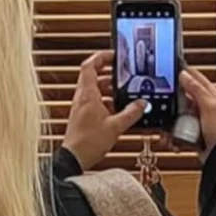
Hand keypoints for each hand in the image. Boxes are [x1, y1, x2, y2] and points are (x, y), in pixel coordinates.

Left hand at [62, 51, 146, 170]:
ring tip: (121, 93)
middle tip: (122, 75)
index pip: (90, 65)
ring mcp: (80, 107)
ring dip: (107, 89)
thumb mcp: (115, 127)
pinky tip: (115, 110)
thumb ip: (131, 113)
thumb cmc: (87, 143)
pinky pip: (93, 102)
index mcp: (87, 94)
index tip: (114, 56)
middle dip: (108, 74)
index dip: (102, 56)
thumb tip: (141, 104)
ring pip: (93, 89)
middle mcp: (81, 98)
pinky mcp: (81, 117)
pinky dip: (104, 101)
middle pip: (93, 76)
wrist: (73, 159)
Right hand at [163, 68, 215, 162]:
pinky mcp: (194, 135)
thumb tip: (184, 75)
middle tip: (163, 109)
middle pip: (182, 100)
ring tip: (167, 133)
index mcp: (211, 95)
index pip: (195, 78)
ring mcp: (198, 122)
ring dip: (171, 126)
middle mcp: (204, 107)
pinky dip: (174, 137)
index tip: (169, 73)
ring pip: (178, 118)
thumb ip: (196, 89)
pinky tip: (173, 141)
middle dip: (171, 106)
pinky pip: (179, 132)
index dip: (183, 74)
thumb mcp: (209, 105)